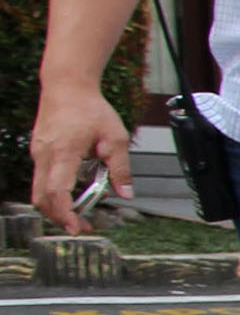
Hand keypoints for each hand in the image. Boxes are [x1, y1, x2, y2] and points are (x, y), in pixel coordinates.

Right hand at [27, 83, 132, 230]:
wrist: (67, 86)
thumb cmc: (91, 109)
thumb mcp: (116, 138)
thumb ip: (121, 168)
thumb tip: (127, 195)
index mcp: (63, 152)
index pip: (57, 190)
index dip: (65, 213)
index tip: (77, 227)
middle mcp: (44, 155)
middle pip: (42, 197)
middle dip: (60, 216)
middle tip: (82, 226)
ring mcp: (38, 153)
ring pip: (38, 190)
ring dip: (57, 206)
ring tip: (80, 212)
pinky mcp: (38, 152)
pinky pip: (41, 178)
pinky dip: (54, 192)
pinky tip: (75, 191)